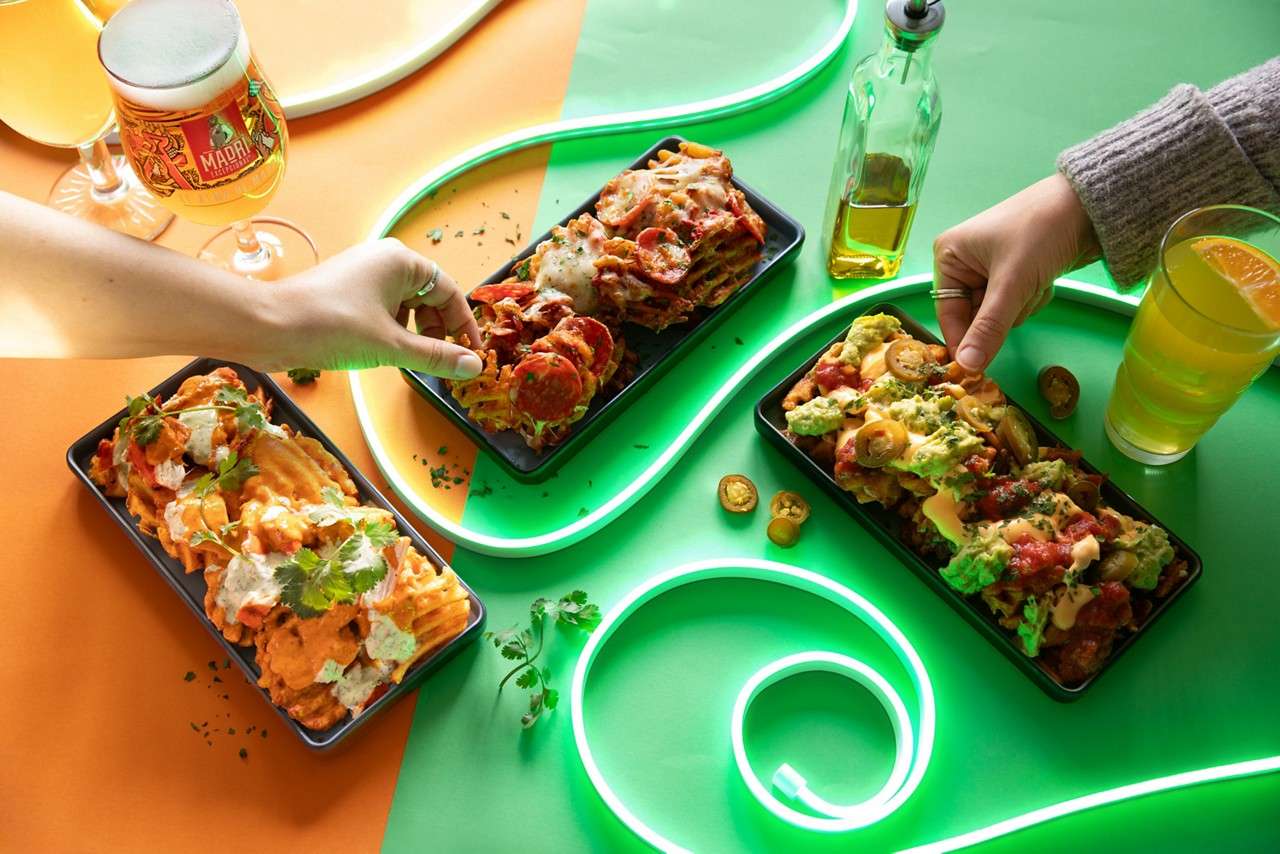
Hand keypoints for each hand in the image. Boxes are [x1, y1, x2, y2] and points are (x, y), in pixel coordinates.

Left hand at [259, 238, 482, 377]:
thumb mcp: (391, 346)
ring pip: (406, 305)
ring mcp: (363, 274)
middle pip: (429, 297)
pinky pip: (384, 309)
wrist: (269, 326)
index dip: (464, 325)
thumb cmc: (330, 326)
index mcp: (401, 261)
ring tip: (409, 359)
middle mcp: (384, 260)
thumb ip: (436, 356)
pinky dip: (392, 331)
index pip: (449, 291)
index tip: (472, 354)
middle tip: (440, 361)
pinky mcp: (346, 291)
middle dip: (438, 330)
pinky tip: (385, 352)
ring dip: (414, 333)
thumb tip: (473, 366)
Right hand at [932, 174, 1098, 371]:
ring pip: (999, 314)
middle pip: (975, 316)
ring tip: (1036, 279)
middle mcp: (965, 262)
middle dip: (1004, 312)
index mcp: (949, 256)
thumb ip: (989, 328)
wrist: (1090, 206)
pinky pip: (1016, 304)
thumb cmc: (1041, 231)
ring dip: (1022, 305)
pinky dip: (1032, 297)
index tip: (977, 368)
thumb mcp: (1012, 283)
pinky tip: (1044, 277)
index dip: (964, 341)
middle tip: (1022, 294)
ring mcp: (991, 268)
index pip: (948, 314)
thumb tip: (968, 366)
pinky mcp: (1015, 272)